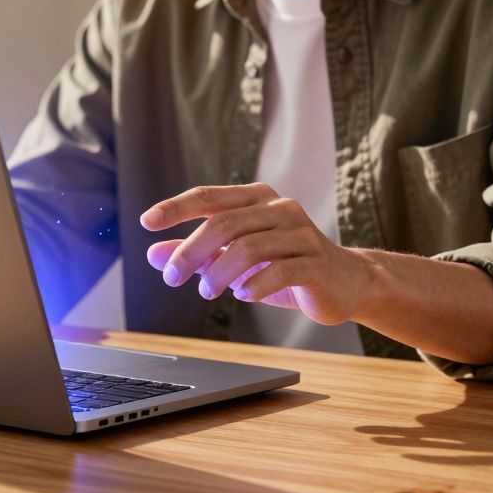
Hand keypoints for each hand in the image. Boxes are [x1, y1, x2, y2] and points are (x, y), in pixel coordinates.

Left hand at [140, 183, 379, 324]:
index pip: (209, 197)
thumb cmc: (284, 266)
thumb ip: (197, 254)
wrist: (346, 283)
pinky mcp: (317, 262)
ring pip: (249, 247)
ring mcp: (302, 233)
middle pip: (224, 223)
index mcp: (257, 199)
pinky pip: (279, 271)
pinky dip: (254, 285)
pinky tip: (243, 295)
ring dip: (219, 273)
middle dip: (191, 251)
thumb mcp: (234, 260)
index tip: (146, 223)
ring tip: (208, 292)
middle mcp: (280, 208)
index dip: (175, 208)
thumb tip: (153, 255)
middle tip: (172, 278)